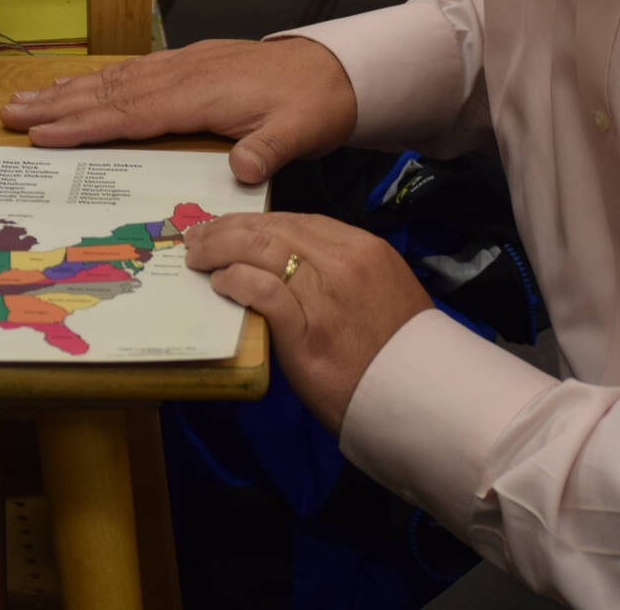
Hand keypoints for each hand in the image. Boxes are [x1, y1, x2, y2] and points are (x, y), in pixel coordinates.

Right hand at [0, 38, 358, 183]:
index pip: (131, 113)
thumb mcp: (300, 133)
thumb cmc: (313, 105)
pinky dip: (95, 78)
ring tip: (25, 99)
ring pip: (112, 78)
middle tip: (9, 114)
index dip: (85, 125)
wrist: (333, 69)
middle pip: (108, 92)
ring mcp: (181, 65)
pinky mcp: (185, 62)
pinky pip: (129, 70)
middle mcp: (182, 74)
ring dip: (66, 90)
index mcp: (201, 94)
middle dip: (56, 106)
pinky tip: (76, 84)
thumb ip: (267, 151)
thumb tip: (241, 170)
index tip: (44, 135)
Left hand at [185, 211, 431, 433]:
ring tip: (198, 256)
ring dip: (220, 249)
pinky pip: (262, 291)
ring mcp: (325, 296)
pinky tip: (220, 283)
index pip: (296, 220)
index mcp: (363, 248)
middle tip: (199, 238)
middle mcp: (344, 263)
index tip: (229, 227)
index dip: (255, 221)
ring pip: (260, 251)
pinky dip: (235, 281)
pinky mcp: (307, 332)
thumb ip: (340, 270)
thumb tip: (288, 262)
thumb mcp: (380, 289)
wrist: (420, 398)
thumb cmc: (396, 349)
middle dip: (228, 229)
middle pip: (271, 230)